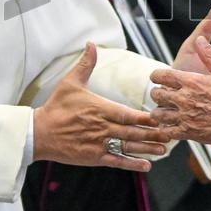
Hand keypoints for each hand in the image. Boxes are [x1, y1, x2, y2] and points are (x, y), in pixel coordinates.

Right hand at [33, 43, 169, 171]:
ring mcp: (98, 144)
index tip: (160, 117)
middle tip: (170, 134)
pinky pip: (116, 162)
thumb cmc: (56, 107)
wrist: (39, 133)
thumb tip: (91, 44)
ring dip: (147, 148)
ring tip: (163, 149)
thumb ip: (86, 64)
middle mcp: (102, 127)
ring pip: (127, 147)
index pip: (127, 114)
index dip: (144, 117)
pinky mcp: (93, 157)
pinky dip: (132, 164)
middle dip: (152, 133)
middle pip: (132, 132)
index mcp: (100, 109)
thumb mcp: (71, 82)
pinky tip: (146, 166)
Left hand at [150, 36, 210, 143]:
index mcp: (191, 81)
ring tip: (164, 112)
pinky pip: (168, 132)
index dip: (157, 75)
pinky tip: (171, 127)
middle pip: (157, 95)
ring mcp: (184, 117)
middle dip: (157, 94)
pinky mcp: (188, 133)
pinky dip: (167, 130)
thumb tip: (200, 41)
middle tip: (162, 94)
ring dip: (160, 112)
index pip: (161, 76)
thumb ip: (210, 55)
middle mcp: (184, 99)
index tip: (158, 77)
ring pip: (159, 114)